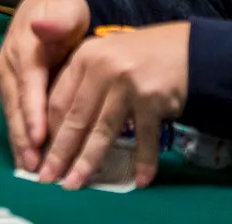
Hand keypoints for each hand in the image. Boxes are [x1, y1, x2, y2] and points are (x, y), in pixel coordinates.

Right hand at [0, 0, 91, 172]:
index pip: (28, 83)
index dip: (32, 110)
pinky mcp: (9, 90)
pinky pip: (14, 115)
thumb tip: (39, 25)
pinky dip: (20, 137)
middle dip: (22, 136)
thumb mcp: (67, 8)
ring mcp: (6, 78)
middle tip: (33, 165)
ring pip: (12, 114)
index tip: (38, 136)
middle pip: (15, 105)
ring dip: (19, 142)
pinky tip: (27, 158)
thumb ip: (58, 19)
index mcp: (24, 46)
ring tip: (30, 169)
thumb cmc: (64, 11)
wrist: (48, 6)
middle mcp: (9, 65)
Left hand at [39, 21, 188, 188]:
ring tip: (76, 183)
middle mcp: (103, 67)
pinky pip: (144, 137)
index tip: (41, 153)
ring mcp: (128, 83)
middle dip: (60, 153)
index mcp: (85, 56)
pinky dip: (143, 161)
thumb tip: (56, 128)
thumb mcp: (105, 56)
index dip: (47, 131)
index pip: (58, 100)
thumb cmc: (142, 55)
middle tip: (48, 177)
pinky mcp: (153, 98)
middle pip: (75, 119)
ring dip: (88, 162)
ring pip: (102, 131)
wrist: (190, 47)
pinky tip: (140, 179)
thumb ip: (80, 82)